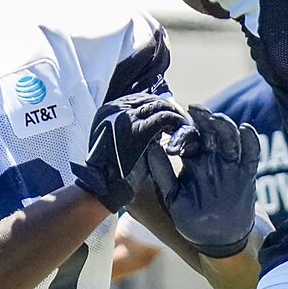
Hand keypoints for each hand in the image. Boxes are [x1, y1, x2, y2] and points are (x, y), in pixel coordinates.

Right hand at [75, 93, 185, 213]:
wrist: (103, 188)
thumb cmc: (112, 173)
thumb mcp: (118, 144)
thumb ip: (132, 130)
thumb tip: (156, 125)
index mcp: (107, 111)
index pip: (138, 100)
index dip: (157, 106)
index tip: (169, 116)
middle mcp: (115, 109)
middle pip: (149, 100)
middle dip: (168, 108)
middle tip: (181, 119)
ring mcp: (126, 118)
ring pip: (159, 106)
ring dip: (174, 114)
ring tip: (184, 126)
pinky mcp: (139, 130)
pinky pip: (164, 118)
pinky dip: (176, 122)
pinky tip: (183, 130)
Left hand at [147, 107, 259, 259]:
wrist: (219, 240)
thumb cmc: (191, 219)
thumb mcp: (172, 197)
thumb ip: (162, 173)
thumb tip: (150, 147)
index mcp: (193, 159)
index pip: (189, 137)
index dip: (182, 130)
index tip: (174, 125)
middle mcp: (212, 157)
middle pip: (210, 130)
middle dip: (204, 118)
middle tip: (195, 110)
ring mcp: (231, 164)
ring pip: (230, 137)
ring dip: (224, 125)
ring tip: (217, 119)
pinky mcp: (247, 173)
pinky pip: (251, 153)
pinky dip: (250, 140)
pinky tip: (245, 129)